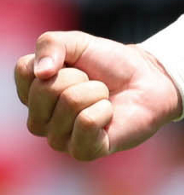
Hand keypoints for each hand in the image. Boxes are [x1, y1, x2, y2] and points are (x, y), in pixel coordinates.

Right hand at [14, 31, 181, 160]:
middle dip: (79, 76)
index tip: (74, 63)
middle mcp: (39, 120)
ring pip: (70, 103)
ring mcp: (59, 138)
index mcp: (33, 94)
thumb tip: (41, 72)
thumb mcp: (80, 43)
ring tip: (102, 97)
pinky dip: (105, 110)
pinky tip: (108, 114)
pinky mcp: (82, 152)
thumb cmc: (110, 64)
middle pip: (46, 88)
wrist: (148, 78)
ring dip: (96, 91)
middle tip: (92, 81)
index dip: (56, 58)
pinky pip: (87, 122)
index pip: (25, 71)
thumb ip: (51, 45)